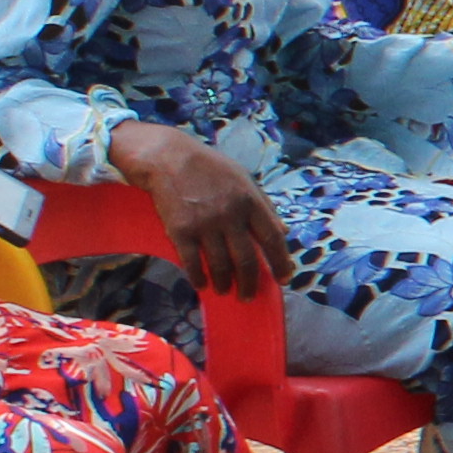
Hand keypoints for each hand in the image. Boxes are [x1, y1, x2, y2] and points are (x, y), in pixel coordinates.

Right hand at [112, 121, 290, 294]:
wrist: (168, 157)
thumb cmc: (209, 168)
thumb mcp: (244, 178)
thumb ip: (265, 205)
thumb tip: (283, 232)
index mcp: (250, 201)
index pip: (272, 238)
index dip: (280, 262)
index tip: (284, 278)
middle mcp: (230, 215)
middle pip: (246, 259)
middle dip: (250, 283)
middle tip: (249, 295)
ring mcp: (204, 224)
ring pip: (220, 265)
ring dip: (225, 284)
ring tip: (225, 290)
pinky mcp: (180, 230)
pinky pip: (192, 262)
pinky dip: (199, 278)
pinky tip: (202, 285)